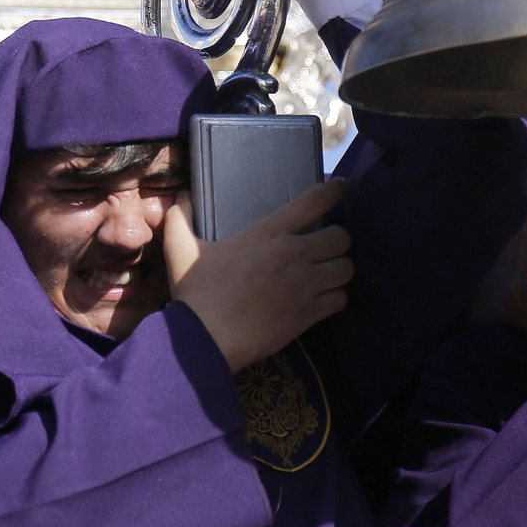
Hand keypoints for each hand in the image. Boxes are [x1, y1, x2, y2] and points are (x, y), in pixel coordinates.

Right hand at [165, 178, 352, 371]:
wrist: (207, 338)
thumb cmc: (196, 292)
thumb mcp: (180, 249)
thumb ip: (180, 218)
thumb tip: (182, 196)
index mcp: (268, 232)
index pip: (314, 201)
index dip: (334, 191)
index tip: (341, 188)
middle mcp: (294, 254)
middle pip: (341, 237)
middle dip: (337, 240)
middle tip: (325, 246)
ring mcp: (305, 284)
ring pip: (346, 268)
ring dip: (339, 268)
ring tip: (328, 272)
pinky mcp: (309, 313)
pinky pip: (341, 298)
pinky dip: (336, 297)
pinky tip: (324, 298)